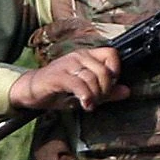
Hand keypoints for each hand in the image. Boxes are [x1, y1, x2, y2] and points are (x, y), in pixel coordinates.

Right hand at [11, 47, 127, 112]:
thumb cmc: (59, 90)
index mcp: (86, 56)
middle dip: (105, 90)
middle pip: (104, 70)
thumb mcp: (87, 92)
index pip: (111, 54)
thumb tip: (127, 91)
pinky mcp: (58, 76)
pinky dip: (85, 96)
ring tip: (90, 104)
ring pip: (92, 78)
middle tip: (98, 100)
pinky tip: (85, 104)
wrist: (31, 90)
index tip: (110, 87)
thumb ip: (107, 92)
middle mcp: (78, 56)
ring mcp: (67, 64)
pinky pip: (78, 84)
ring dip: (95, 96)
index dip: (115, 71)